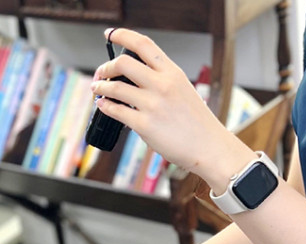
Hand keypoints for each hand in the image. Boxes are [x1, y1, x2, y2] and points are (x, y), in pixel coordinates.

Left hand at [90, 28, 250, 186]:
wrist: (209, 146)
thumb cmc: (196, 121)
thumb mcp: (183, 89)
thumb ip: (161, 79)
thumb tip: (132, 77)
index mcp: (172, 72)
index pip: (143, 44)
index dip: (122, 35)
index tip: (110, 34)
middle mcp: (162, 84)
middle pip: (123, 62)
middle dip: (106, 66)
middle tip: (101, 73)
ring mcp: (153, 105)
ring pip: (115, 87)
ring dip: (100, 86)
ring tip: (97, 88)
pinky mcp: (145, 125)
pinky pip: (116, 111)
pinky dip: (105, 105)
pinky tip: (102, 105)